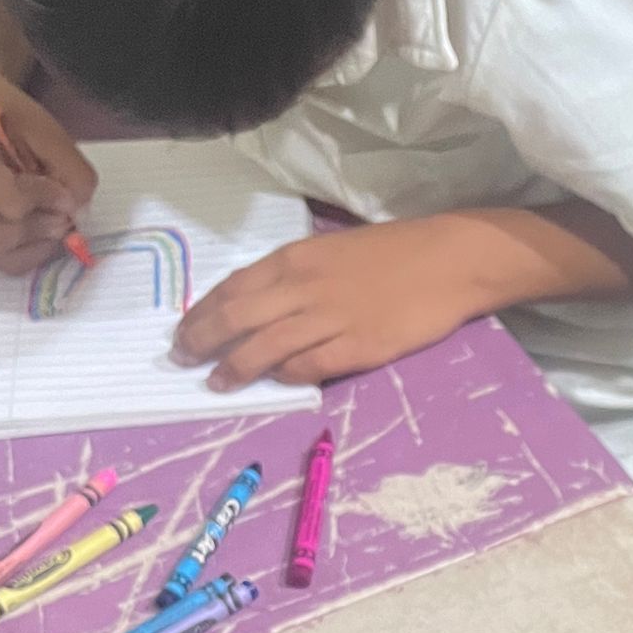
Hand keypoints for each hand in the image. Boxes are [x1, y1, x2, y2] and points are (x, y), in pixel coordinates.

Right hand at [0, 73, 97, 273]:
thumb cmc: (2, 109)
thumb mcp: (43, 126)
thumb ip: (69, 167)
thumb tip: (79, 210)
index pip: (9, 202)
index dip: (48, 201)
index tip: (66, 192)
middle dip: (39, 229)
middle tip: (62, 215)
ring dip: (35, 243)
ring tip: (51, 219)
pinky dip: (25, 252)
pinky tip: (39, 231)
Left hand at [173, 219, 496, 389]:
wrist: (449, 261)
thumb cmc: (395, 251)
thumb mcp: (333, 249)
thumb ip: (297, 274)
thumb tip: (264, 302)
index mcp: (296, 258)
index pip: (233, 287)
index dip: (202, 311)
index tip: (184, 328)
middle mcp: (303, 288)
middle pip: (237, 318)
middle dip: (202, 341)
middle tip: (183, 359)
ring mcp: (330, 319)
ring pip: (265, 347)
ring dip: (235, 368)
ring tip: (216, 383)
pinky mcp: (358, 347)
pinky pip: (309, 366)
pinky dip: (286, 375)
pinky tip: (274, 381)